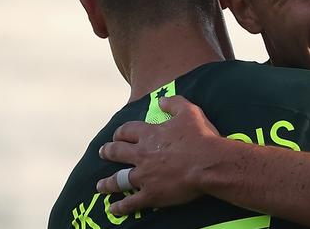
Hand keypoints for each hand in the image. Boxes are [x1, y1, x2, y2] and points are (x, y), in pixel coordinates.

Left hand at [96, 95, 220, 214]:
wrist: (209, 164)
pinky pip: (131, 202)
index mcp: (150, 134)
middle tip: (103, 153)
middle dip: (108, 152)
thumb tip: (161, 100)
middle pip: (117, 152)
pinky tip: (113, 209)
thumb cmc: (201, 137)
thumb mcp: (189, 112)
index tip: (117, 135)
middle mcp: (142, 154)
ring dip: (107, 182)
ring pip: (118, 179)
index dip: (121, 132)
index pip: (128, 131)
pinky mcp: (151, 194)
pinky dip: (121, 207)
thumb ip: (173, 104)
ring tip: (100, 185)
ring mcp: (144, 176)